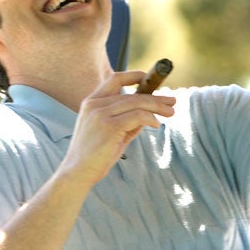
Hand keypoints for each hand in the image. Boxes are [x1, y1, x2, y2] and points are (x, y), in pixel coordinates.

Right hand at [61, 71, 175, 184]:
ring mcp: (101, 114)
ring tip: (171, 112)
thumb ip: (126, 122)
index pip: (114, 80)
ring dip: (157, 106)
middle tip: (172, 101)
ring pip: (137, 103)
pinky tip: (156, 124)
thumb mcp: (110, 134)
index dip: (133, 76)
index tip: (149, 79)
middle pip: (132, 94)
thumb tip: (148, 115)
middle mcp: (94, 104)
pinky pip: (137, 116)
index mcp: (91, 102)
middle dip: (155, 97)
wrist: (77, 172)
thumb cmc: (94, 156)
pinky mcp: (110, 126)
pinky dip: (150, 118)